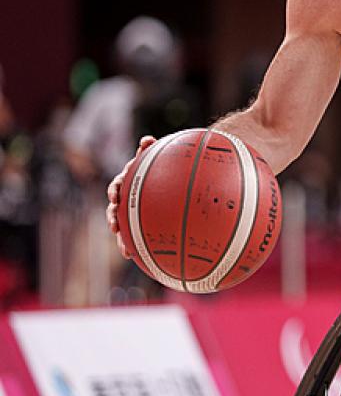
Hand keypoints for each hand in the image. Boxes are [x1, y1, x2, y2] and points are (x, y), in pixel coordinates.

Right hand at [105, 136, 155, 257]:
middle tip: (114, 225)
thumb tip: (147, 138)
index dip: (115, 191)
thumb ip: (151, 151)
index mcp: (130, 182)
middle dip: (113, 218)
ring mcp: (132, 211)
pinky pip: (135, 236)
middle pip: (115, 208)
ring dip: (122, 238)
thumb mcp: (157, 159)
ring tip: (125, 250)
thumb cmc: (165, 167)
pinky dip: (133, 246)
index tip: (115, 196)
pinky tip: (136, 257)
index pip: (118, 185)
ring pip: (123, 226)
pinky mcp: (139, 223)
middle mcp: (127, 197)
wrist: (172, 179)